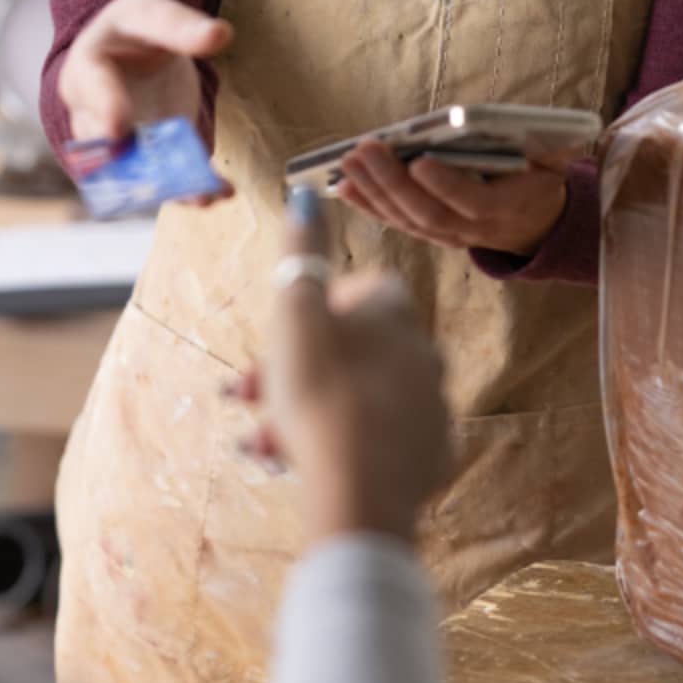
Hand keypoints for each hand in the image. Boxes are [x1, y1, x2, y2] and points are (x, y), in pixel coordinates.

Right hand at [56, 0, 234, 198]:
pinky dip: (190, 190)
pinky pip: (163, 181)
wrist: (130, 55)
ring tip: (201, 193)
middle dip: (129, 164)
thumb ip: (180, 25)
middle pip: (105, 146)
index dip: (105, 108)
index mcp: (86, 70)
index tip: (118, 130)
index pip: (92, 89)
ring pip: (132, 173)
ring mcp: (118, 146)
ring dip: (165, 186)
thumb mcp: (151, 15)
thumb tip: (220, 33)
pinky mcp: (146, 160)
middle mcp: (92, 116)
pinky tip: (218, 190)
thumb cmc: (133, 32)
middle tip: (158, 178)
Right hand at [233, 204, 452, 543]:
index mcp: (397, 313)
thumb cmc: (320, 392)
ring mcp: (434, 406)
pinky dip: (346, 447)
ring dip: (311, 413)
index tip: (287, 336)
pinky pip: (383, 442)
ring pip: (362, 398)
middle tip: (248, 397)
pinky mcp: (433, 455)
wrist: (358, 487)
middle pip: (356, 350)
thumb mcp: (296, 313)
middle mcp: (426, 352)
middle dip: (299, 370)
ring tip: (262, 443)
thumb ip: (301, 251)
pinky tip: (306, 463)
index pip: (365, 289)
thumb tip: (306, 194)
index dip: (319, 308)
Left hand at [335, 142, 568, 256]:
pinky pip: (398, 222)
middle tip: (365, 150)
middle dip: (393, 182)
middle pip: (428, 213)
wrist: (539, 223)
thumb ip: (542, 145)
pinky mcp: (433, 235)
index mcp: (509, 207)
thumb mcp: (552, 159)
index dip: (446, 185)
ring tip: (348, 162)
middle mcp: (476, 229)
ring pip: (407, 221)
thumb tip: (519, 124)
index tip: (419, 160)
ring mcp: (451, 236)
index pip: (473, 202)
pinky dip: (369, 205)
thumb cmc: (540, 177)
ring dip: (373, 192)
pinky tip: (345, 185)